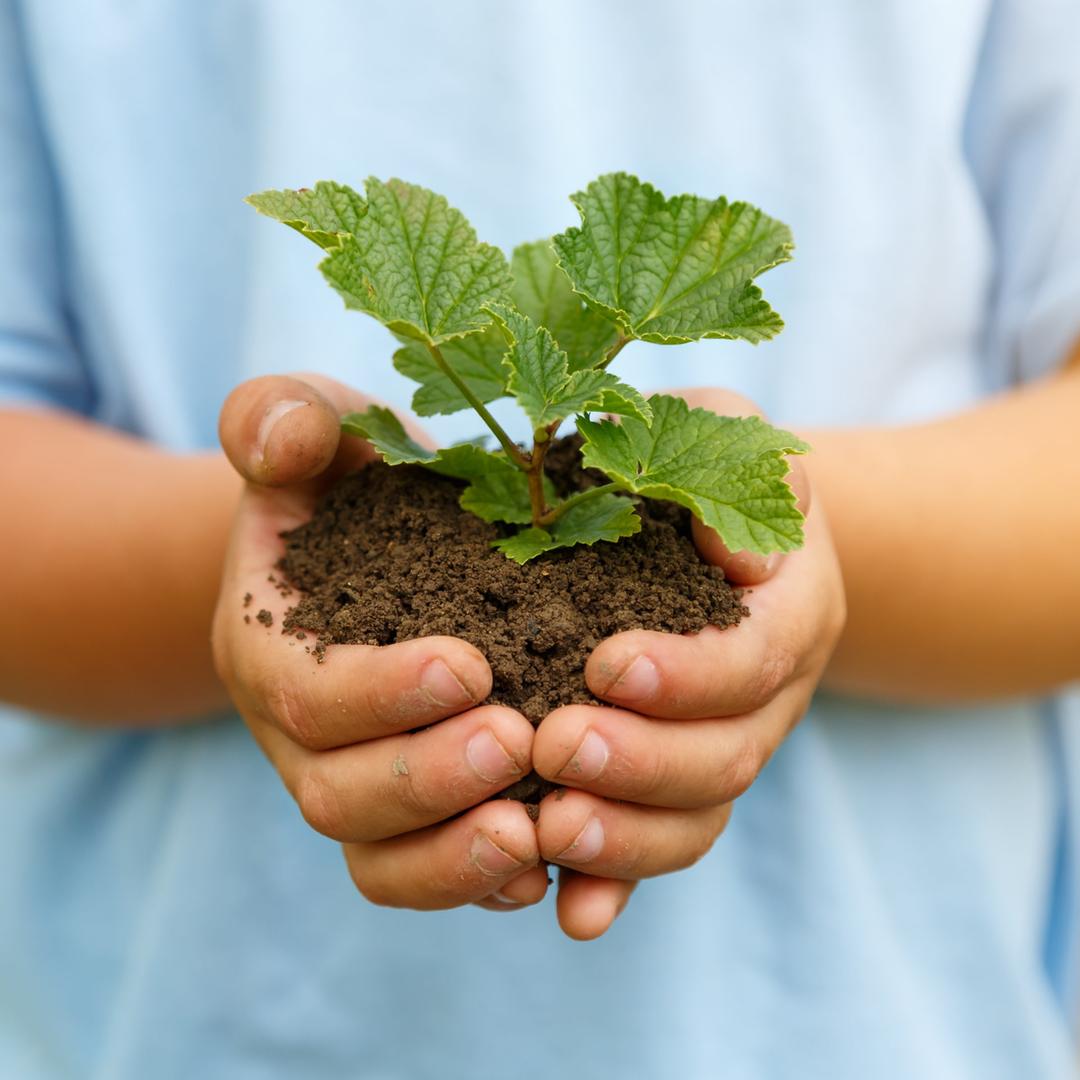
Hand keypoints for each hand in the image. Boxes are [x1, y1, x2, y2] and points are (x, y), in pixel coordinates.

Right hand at [212, 374, 548, 911]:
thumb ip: (286, 417)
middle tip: (518, 740)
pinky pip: (431, 877)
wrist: (367, 542)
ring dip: (456, 858)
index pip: (305, 695)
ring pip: (382, 861)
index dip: (380, 693)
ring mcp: (355, 784)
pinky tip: (554, 862)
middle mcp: (302, 737)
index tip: (470, 663)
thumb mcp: (317, 428)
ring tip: (538, 828)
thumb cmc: (349, 479)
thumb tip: (279, 438)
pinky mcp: (411, 817)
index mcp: (270, 648)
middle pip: (338, 797)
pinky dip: (483, 884)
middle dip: (426, 780)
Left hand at [532, 388, 845, 939]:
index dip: (690, 674)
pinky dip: (619, 883)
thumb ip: (730, 469)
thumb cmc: (705, 466)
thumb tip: (726, 544)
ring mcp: (725, 747)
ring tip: (547, 828)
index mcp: (787, 609)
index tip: (604, 663)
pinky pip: (658, 847)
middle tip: (555, 748)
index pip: (757, 657)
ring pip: (698, 820)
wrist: (721, 529)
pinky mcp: (675, 784)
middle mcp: (768, 695)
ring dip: (628, 836)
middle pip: (729, 757)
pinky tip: (570, 910)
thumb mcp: (720, 432)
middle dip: (645, 762)